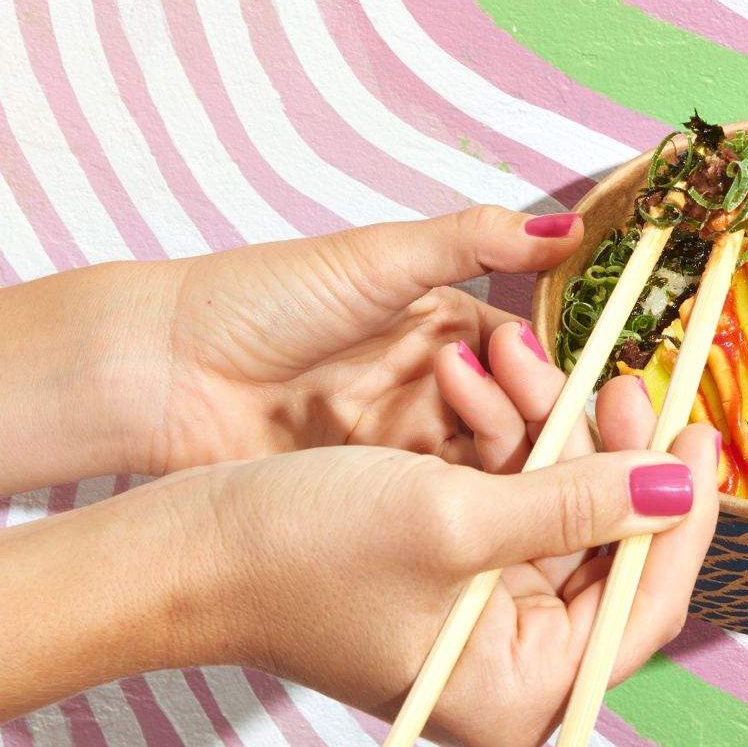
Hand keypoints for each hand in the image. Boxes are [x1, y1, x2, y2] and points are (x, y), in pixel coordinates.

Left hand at [117, 206, 584, 474]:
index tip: (585, 393)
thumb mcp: (379, 259)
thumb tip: (571, 230)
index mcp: (446, 325)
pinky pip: (444, 508)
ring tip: (507, 471)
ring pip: (490, 470)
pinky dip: (468, 510)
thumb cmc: (263, 299)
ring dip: (506, 473)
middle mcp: (436, 388)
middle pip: (520, 421)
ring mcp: (407, 447)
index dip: (559, 377)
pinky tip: (485, 515)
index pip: (531, 358)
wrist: (162, 372)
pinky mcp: (376, 495)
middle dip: (539, 431)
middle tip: (539, 437)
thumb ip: (476, 241)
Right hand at [165, 373, 718, 746]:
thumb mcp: (452, 517)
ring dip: (549, 428)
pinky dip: (508, 440)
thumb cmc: (298, 551)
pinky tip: (485, 376)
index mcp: (521, 691)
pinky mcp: (453, 577)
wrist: (182, 547)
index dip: (684, 515)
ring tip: (518, 354)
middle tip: (619, 375)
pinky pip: (514, 500)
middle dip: (608, 451)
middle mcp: (512, 668)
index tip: (704, 433)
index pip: (645, 606)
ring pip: (564, 510)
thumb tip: (675, 487)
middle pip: (610, 551)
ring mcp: (483, 621)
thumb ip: (576, 501)